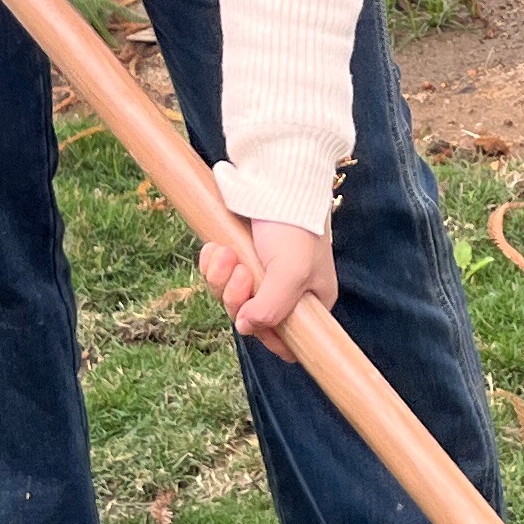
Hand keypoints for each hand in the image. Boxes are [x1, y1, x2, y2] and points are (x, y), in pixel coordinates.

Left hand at [200, 218, 333, 342]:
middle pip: (250, 320)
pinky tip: (217, 246)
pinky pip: (216, 275)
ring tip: (227, 252)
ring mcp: (259, 276)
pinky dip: (213, 263)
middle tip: (242, 271)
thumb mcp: (291, 273)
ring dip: (222, 277)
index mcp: (310, 302)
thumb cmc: (294, 227)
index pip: (289, 342)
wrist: (276, 181)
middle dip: (237, 297)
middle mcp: (284, 293)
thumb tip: (246, 327)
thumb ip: (272, 309)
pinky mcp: (238, 257)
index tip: (254, 319)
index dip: (268, 338)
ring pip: (229, 297)